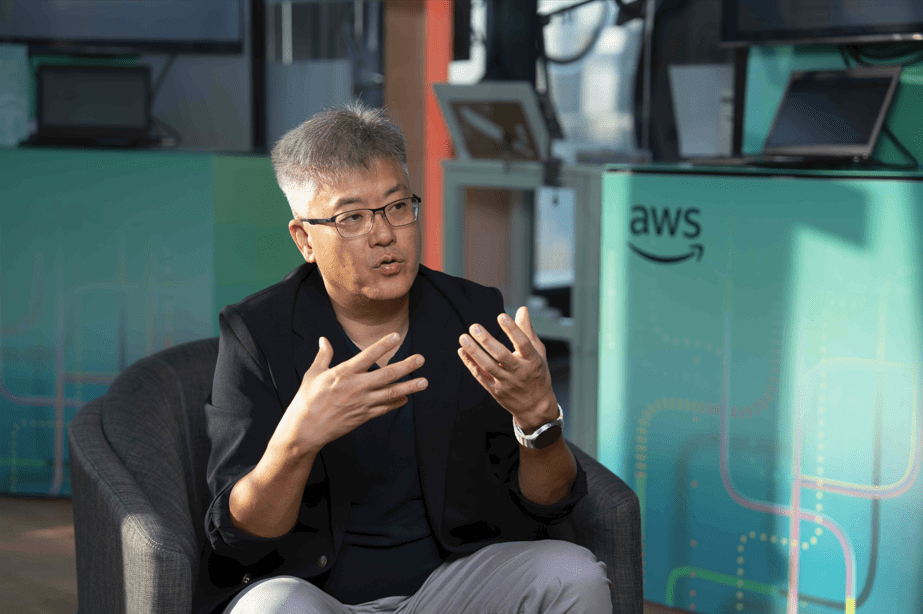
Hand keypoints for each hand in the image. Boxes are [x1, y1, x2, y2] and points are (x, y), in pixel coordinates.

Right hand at [280, 333, 427, 453]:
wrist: (305, 430)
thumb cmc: (306, 400)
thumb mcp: (313, 374)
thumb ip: (323, 356)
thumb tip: (324, 340)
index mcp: (344, 373)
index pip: (368, 355)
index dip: (383, 345)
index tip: (397, 337)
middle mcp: (356, 387)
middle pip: (386, 375)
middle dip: (406, 366)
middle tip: (421, 359)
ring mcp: (361, 403)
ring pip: (390, 393)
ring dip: (409, 388)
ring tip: (424, 382)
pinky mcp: (363, 416)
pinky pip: (384, 408)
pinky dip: (396, 403)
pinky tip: (405, 398)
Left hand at [457, 306, 557, 431]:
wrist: (535, 407)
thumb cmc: (537, 374)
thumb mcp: (538, 352)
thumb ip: (527, 331)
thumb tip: (522, 309)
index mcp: (532, 360)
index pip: (523, 343)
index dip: (512, 329)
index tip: (501, 316)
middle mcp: (519, 372)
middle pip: (501, 355)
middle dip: (487, 341)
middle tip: (474, 327)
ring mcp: (506, 383)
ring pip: (488, 367)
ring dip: (474, 352)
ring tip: (463, 338)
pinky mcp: (495, 391)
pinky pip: (480, 376)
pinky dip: (470, 364)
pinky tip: (462, 351)